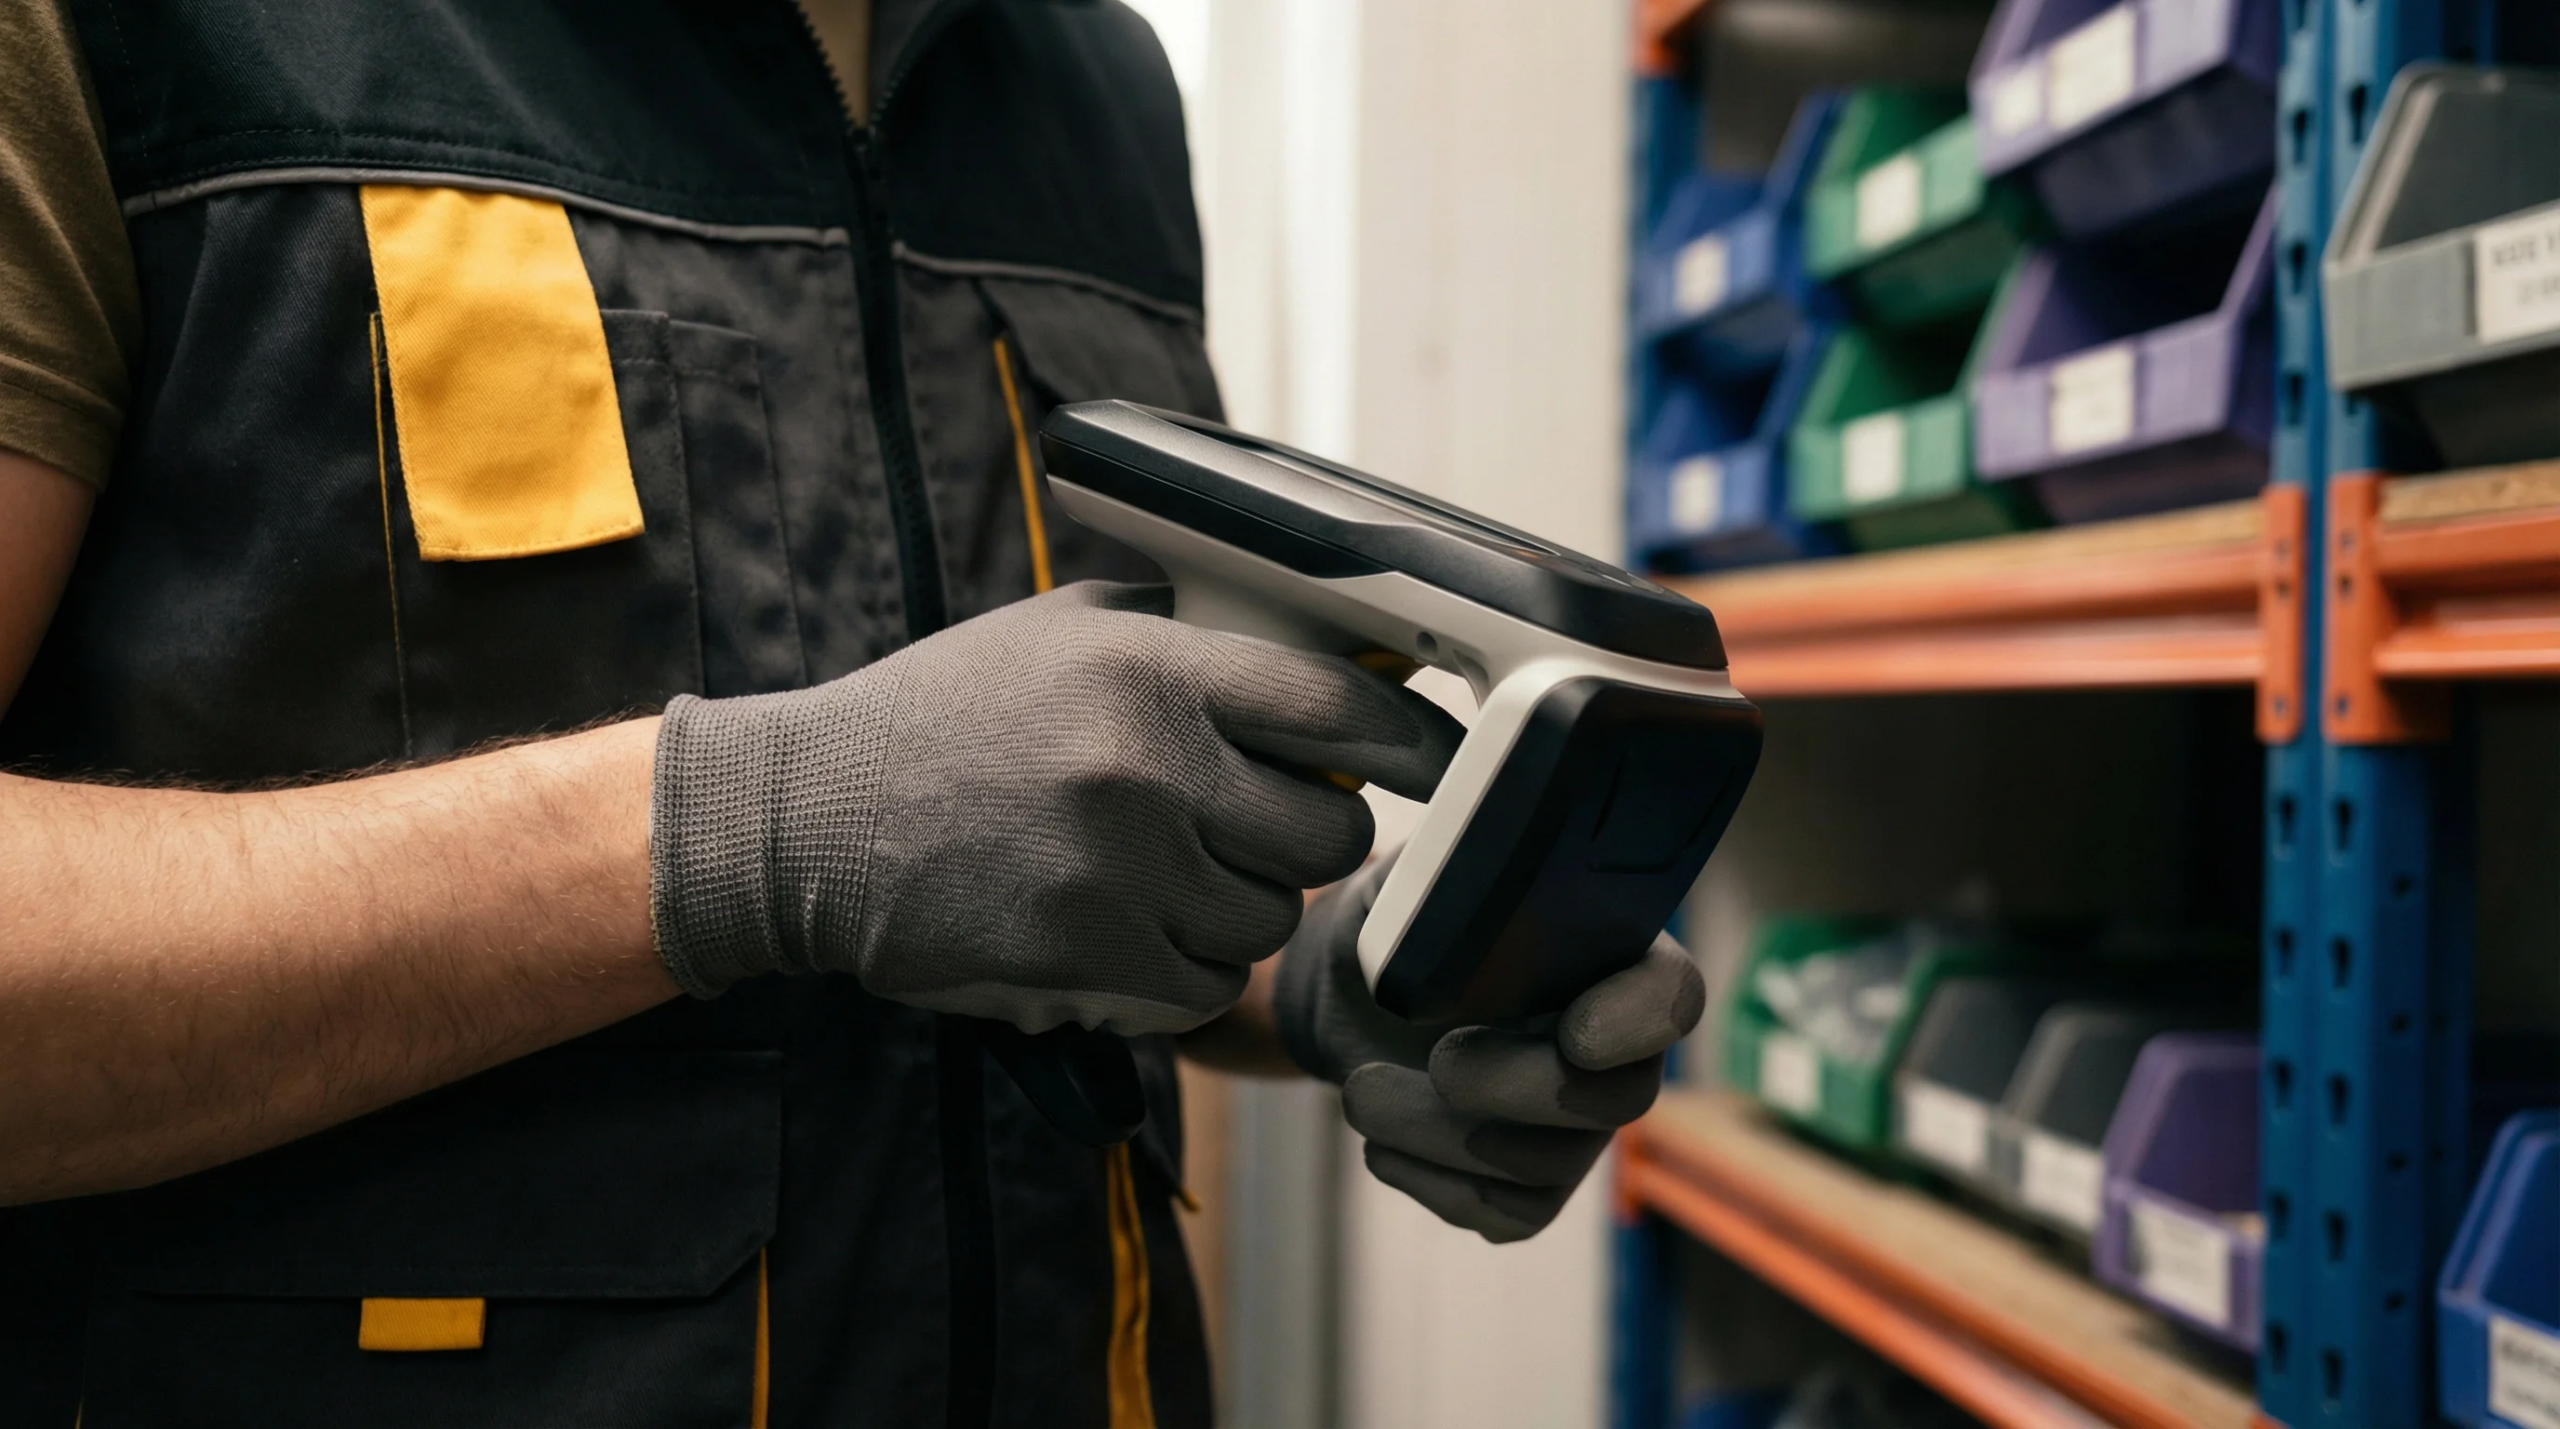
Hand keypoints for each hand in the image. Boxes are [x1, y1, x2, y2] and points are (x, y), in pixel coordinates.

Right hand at [648, 581, 1464, 1032]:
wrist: (809, 818)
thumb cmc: (947, 715)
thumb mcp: (1066, 630)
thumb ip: (1193, 636)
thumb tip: (1334, 649)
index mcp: (1150, 667)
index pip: (1341, 708)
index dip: (1410, 741)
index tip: (1434, 759)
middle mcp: (1143, 766)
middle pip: (1326, 833)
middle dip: (1308, 836)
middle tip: (1257, 824)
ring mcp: (1115, 874)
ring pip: (1267, 920)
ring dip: (1234, 906)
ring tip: (1159, 871)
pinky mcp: (1084, 962)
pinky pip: (1202, 987)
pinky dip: (1180, 970)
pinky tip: (1121, 925)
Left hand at [1274, 857, 1704, 1241]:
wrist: (1343, 997)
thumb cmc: (1388, 927)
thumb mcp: (1406, 888)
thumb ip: (1448, 885)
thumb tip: (1469, 888)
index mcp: (1606, 954)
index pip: (1670, 994)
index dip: (1638, 1022)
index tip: (1575, 1034)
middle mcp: (1612, 1045)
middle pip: (1620, 1098)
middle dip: (1521, 1088)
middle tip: (1438, 1060)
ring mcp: (1575, 1122)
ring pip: (1553, 1165)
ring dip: (1446, 1137)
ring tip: (1361, 1093)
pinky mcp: (1528, 1182)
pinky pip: (1511, 1213)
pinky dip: (1435, 1183)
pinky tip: (1380, 1143)